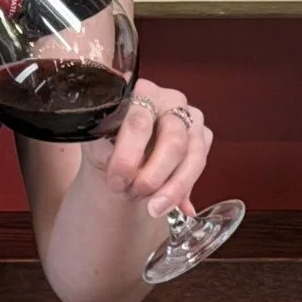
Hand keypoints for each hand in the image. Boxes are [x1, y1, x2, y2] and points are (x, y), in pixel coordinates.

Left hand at [83, 80, 212, 223]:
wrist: (122, 150)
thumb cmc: (108, 140)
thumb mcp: (97, 141)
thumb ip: (103, 147)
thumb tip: (114, 164)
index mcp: (142, 92)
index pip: (139, 122)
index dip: (129, 156)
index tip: (117, 182)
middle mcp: (172, 100)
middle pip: (173, 141)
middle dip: (154, 175)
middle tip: (133, 196)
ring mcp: (192, 118)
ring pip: (193, 157)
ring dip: (173, 188)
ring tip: (153, 210)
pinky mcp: (203, 137)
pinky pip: (199, 167)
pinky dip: (185, 190)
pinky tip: (176, 208)